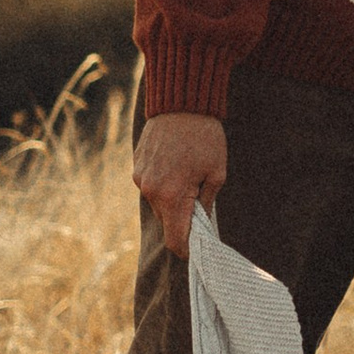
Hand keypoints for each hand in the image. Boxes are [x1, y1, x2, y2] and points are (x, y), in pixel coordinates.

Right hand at [135, 111, 228, 257]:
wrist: (181, 103)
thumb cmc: (204, 137)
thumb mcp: (216, 172)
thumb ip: (207, 203)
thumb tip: (202, 223)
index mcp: (171, 196)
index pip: (174, 238)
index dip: (186, 249)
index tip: (196, 251)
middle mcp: (150, 190)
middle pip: (166, 220)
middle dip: (182, 218)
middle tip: (200, 203)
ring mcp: (140, 178)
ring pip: (158, 203)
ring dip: (173, 199)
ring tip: (189, 177)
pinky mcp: (136, 165)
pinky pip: (151, 185)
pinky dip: (164, 184)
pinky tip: (177, 165)